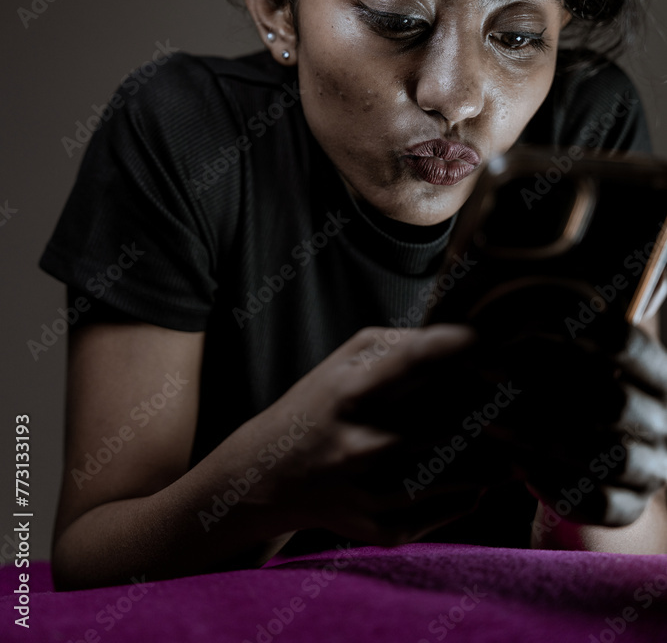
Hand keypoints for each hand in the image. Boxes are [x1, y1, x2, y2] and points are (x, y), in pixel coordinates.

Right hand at [252, 324, 509, 545]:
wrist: (271, 476)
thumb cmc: (322, 402)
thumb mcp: (348, 358)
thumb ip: (405, 347)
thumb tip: (471, 344)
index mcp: (351, 392)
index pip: (415, 362)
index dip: (462, 347)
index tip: (496, 339)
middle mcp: (362, 445)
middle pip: (455, 422)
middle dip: (495, 408)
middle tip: (522, 395)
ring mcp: (374, 494)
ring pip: (466, 473)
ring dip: (499, 454)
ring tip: (521, 439)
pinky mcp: (386, 529)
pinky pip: (456, 506)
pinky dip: (475, 486)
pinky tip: (478, 470)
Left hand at [479, 313, 666, 526]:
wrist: (565, 439)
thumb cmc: (553, 377)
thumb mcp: (551, 348)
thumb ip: (536, 337)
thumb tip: (491, 340)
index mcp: (653, 366)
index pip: (620, 341)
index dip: (558, 342)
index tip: (497, 349)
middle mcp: (663, 416)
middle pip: (615, 402)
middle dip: (542, 394)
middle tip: (486, 390)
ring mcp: (653, 464)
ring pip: (613, 456)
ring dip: (546, 440)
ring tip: (495, 425)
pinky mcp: (632, 504)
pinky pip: (603, 504)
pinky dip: (558, 487)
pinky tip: (518, 465)